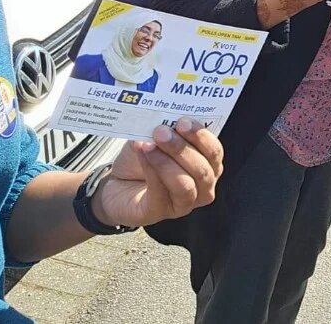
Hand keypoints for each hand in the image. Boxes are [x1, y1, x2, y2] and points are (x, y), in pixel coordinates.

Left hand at [94, 118, 223, 226]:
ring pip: (186, 186)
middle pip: (203, 170)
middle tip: (161, 132)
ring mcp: (182, 204)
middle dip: (182, 148)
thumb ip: (166, 128)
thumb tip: (167, 117)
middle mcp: (201, 187)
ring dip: (167, 163)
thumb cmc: (142, 159)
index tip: (183, 121)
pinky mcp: (158, 213)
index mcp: (207, 165)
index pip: (215, 152)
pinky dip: (151, 171)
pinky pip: (160, 193)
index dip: (202, 136)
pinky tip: (142, 153)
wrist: (115, 183)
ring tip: (149, 145)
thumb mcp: (155, 137)